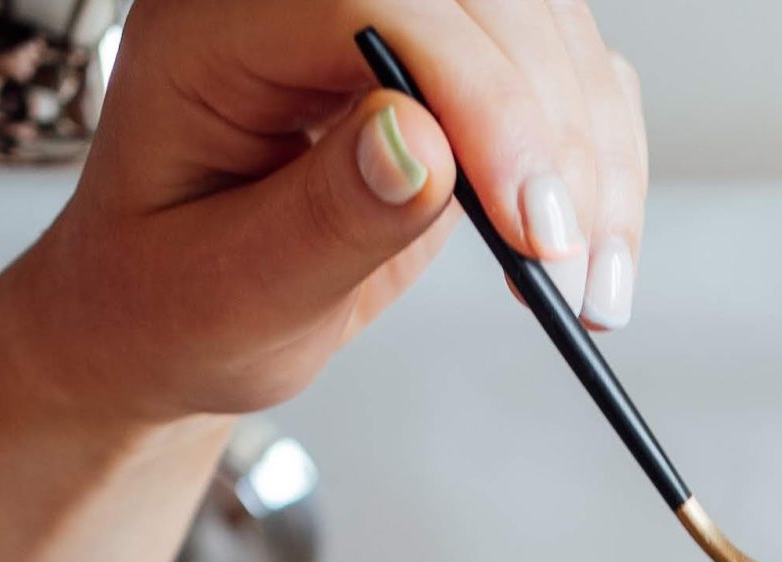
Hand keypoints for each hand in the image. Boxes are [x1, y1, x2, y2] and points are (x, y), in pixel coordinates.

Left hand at [4, 0, 648, 426]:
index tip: (531, 227)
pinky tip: (591, 254)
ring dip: (594, 153)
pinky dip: (601, 160)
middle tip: (570, 271)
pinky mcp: (456, 64)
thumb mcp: (231, 290)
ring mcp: (396, 18)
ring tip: (590, 289)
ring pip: (544, 25)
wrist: (180, 312)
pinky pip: (565, 70)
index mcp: (218, 19)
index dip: (475, 95)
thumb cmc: (179, 304)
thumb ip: (323, 217)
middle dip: (551, 130)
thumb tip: (425, 145)